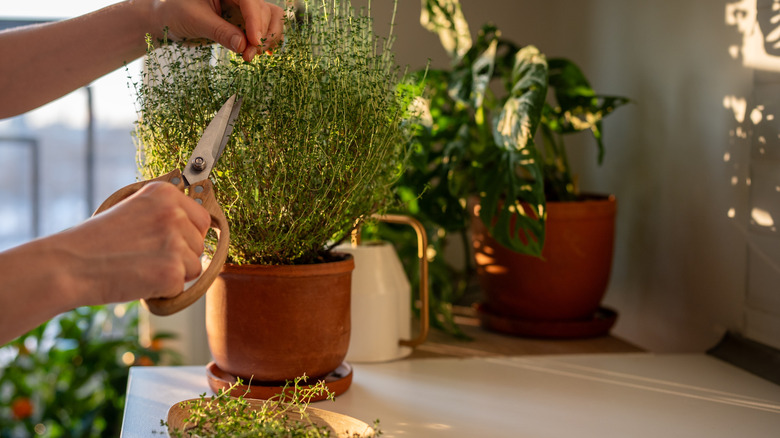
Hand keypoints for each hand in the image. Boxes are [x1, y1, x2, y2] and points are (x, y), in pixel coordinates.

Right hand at [60, 182, 211, 303]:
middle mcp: (174, 213)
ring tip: (140, 267)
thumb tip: (197, 228)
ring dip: (172, 273)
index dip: (187, 236)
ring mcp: (176, 242)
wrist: (68, 265)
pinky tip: (139, 280)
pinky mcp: (173, 271)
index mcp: (165, 194)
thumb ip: (165, 214)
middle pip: (200, 245)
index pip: (202, 219)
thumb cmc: (96, 241)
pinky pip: (181, 287)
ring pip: (194, 267)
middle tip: (144, 257)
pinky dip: (163, 290)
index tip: (164, 243)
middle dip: (180, 256)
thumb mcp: (133, 210)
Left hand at [149, 0, 284, 61]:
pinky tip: (263, 52)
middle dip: (260, 34)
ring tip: (253, 55)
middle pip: (263, 11)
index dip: (256, 21)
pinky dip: (267, 40)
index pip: (250, 1)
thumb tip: (244, 46)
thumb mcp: (195, 20)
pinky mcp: (244, 23)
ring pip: (271, 18)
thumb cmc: (174, 12)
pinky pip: (266, 28)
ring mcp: (243, 9)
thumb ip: (220, 31)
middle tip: (248, 56)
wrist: (165, 20)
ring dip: (268, 38)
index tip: (254, 42)